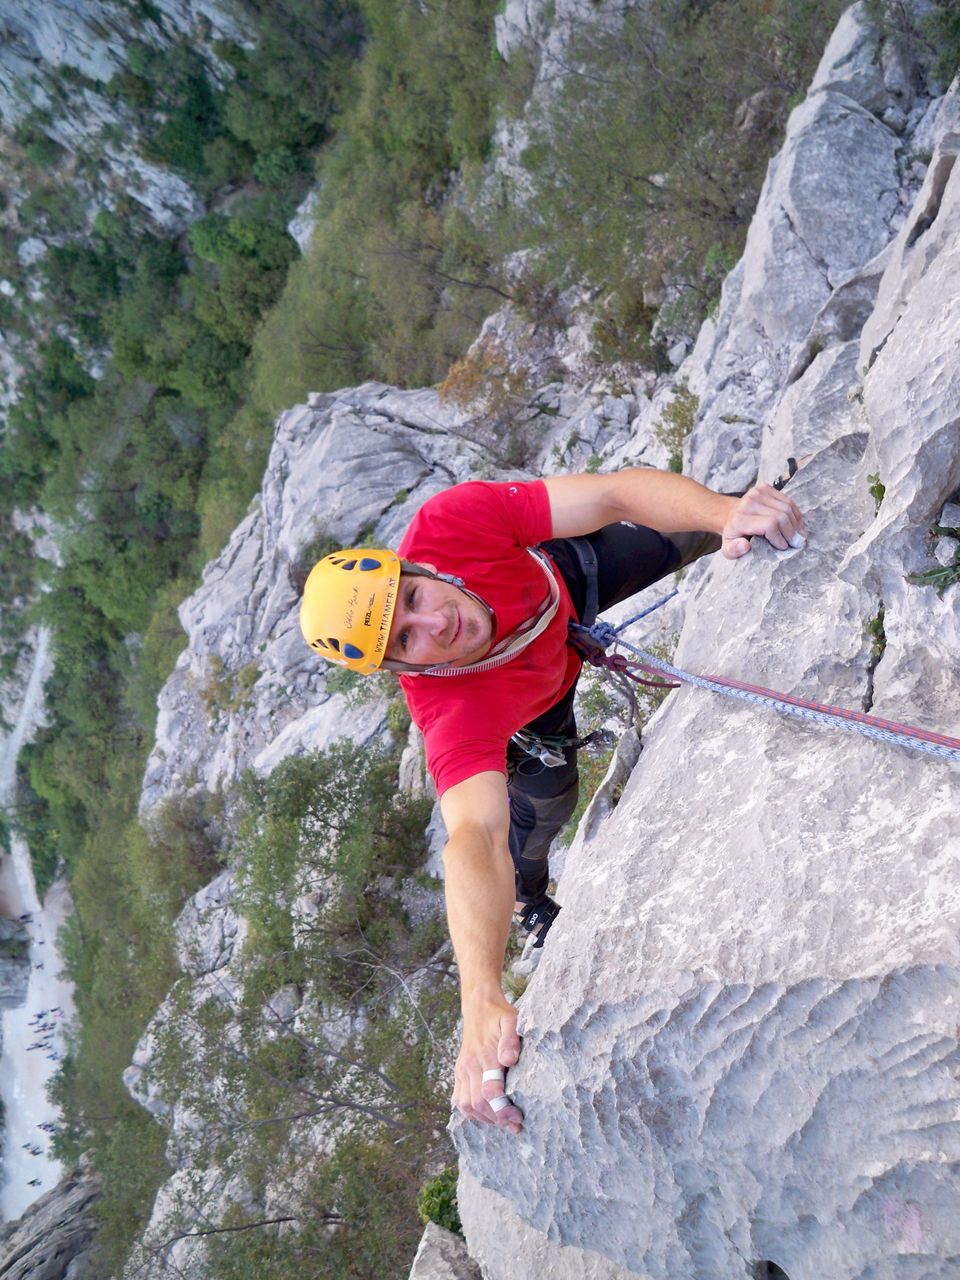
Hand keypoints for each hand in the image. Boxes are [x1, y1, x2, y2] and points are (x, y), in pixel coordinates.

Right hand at [453, 992, 523, 1133]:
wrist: (479, 1006)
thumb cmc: (499, 1015)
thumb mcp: (511, 1020)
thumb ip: (511, 1039)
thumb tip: (509, 1060)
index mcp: (484, 1054)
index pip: (489, 1091)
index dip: (503, 1109)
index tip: (518, 1117)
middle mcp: (470, 1065)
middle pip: (478, 1103)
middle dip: (497, 1119)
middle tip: (515, 1125)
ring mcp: (462, 1070)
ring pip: (466, 1105)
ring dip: (484, 1118)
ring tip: (503, 1122)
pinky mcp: (459, 1072)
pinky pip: (459, 1100)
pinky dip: (471, 1113)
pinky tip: (487, 1115)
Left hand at [720, 483, 806, 559]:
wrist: (730, 514)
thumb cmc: (734, 534)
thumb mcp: (728, 548)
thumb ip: (734, 550)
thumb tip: (745, 546)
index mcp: (740, 519)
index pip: (769, 525)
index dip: (780, 537)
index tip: (784, 547)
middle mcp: (748, 503)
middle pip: (781, 516)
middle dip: (791, 532)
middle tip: (796, 543)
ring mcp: (757, 493)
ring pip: (787, 508)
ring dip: (796, 523)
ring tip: (799, 534)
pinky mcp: (765, 488)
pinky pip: (787, 500)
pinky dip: (795, 514)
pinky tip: (796, 524)